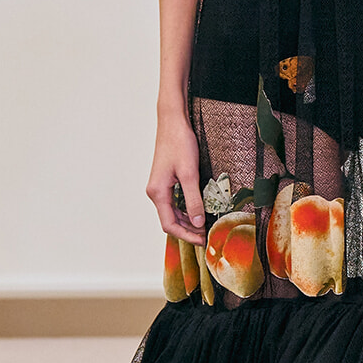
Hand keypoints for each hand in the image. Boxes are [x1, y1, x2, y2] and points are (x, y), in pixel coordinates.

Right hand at [147, 114, 206, 243]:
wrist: (173, 122)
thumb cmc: (179, 143)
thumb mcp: (190, 173)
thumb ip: (194, 200)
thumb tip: (198, 223)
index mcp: (157, 192)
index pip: (169, 225)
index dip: (186, 235)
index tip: (202, 240)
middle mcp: (155, 192)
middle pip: (170, 221)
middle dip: (188, 230)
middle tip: (207, 235)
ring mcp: (160, 187)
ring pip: (173, 212)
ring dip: (188, 221)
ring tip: (205, 226)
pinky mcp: (166, 181)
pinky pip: (175, 202)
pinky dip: (186, 210)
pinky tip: (199, 211)